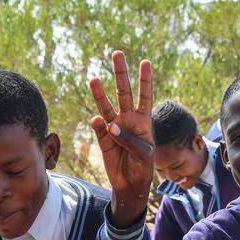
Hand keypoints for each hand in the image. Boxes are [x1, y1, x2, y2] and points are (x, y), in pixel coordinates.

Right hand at [88, 50, 154, 227]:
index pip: (145, 96)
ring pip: (106, 106)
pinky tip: (97, 121)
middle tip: (117, 54)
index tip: (145, 62)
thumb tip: (110, 125)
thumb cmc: (143, 168)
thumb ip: (130, 139)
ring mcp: (114, 129)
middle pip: (124, 93)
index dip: (145, 80)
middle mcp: (128, 120)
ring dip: (100, 94)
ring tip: (93, 79)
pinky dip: (97, 124)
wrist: (130, 185)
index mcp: (144, 121)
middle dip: (121, 74)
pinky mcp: (103, 139)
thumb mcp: (144, 154)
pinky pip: (99, 128)